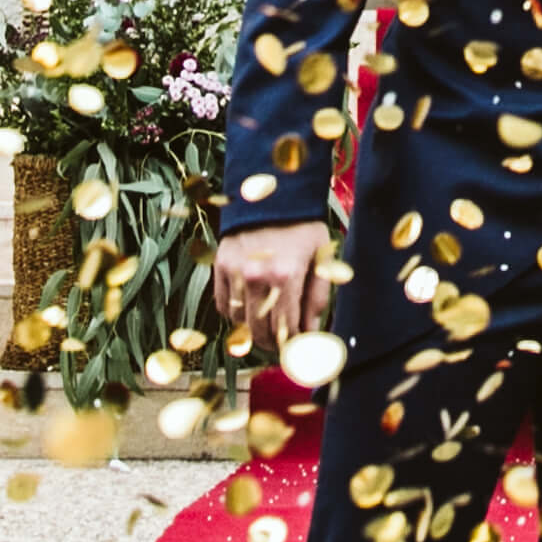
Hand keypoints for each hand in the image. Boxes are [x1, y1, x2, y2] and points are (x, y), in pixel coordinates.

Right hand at [212, 220, 331, 350]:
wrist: (273, 192)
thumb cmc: (303, 226)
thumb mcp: (321, 258)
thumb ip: (317, 299)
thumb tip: (310, 334)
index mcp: (286, 276)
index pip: (286, 330)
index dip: (294, 346)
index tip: (300, 350)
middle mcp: (256, 276)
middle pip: (260, 332)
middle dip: (274, 344)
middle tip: (284, 346)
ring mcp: (235, 272)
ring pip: (240, 323)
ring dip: (255, 330)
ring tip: (269, 327)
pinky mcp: (220, 266)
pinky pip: (225, 306)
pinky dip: (236, 314)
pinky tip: (250, 309)